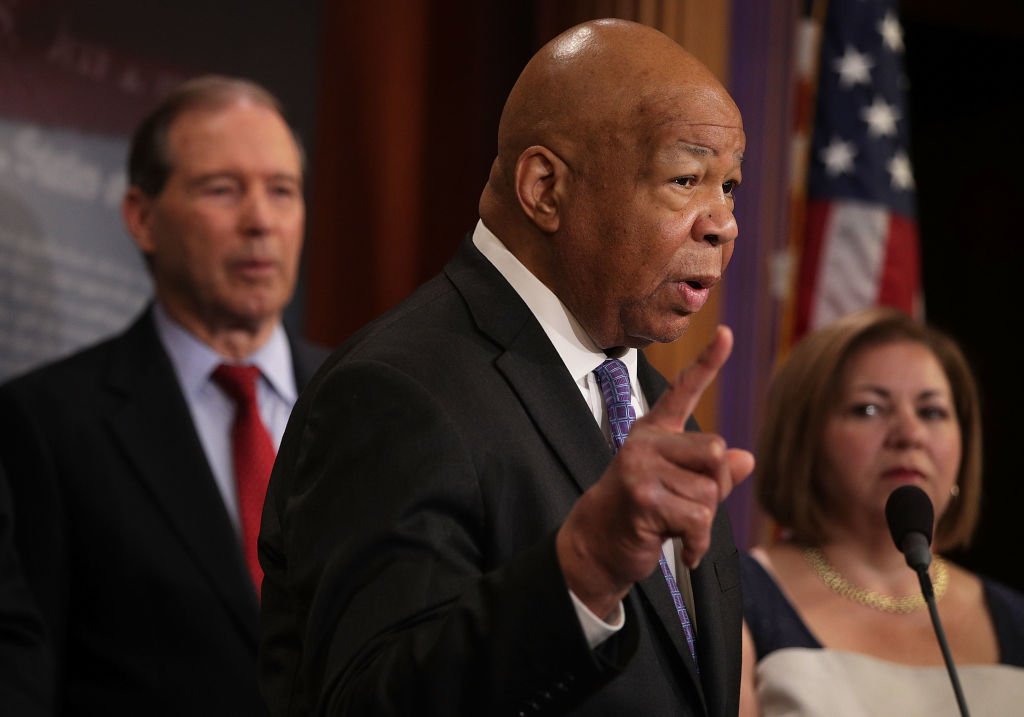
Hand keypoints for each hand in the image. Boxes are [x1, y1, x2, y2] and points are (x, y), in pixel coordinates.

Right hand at [556, 325, 754, 618]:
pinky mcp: (643, 496)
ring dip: (702, 522)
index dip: (708, 362)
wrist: (596, 546)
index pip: (684, 391)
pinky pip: (698, 518)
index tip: (726, 333)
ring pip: (709, 492)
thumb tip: (747, 459)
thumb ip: (711, 473)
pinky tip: (683, 550)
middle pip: (715, 451)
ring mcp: (641, 467)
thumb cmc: (641, 516)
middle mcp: (645, 441)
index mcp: (654, 432)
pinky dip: (698, 544)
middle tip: (689, 509)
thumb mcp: (678, 488)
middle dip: (714, 487)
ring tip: (674, 528)